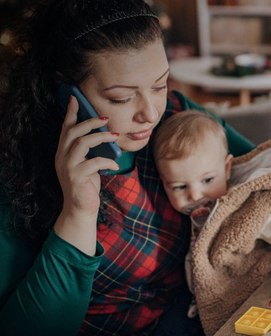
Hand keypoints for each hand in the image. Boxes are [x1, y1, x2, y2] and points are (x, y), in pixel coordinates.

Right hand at [53, 96, 118, 254]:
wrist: (81, 207)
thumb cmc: (87, 184)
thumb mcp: (88, 163)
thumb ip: (91, 151)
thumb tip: (107, 134)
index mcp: (64, 151)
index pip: (65, 128)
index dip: (71, 113)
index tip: (76, 98)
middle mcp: (62, 156)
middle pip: (73, 131)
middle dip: (90, 122)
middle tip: (105, 118)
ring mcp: (67, 166)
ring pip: (81, 143)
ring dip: (100, 137)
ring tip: (115, 136)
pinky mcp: (75, 177)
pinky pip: (93, 163)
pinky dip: (107, 161)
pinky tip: (115, 164)